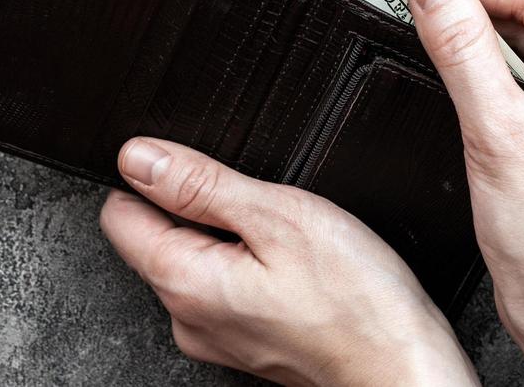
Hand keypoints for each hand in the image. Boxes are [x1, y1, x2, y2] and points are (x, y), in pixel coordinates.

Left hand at [98, 136, 481, 386]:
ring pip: (194, 260)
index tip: (206, 174)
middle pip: (156, 235)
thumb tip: (138, 157)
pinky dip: (250, 264)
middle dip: (198, 206)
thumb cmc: (357, 303)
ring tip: (284, 240)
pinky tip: (293, 266)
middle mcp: (186, 318)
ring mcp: (215, 336)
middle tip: (262, 210)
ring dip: (229, 236)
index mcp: (183, 281)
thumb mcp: (278, 215)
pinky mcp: (244, 343)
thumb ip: (199, 184)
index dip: (158, 177)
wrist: (404, 370)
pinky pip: (224, 286)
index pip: (119, 213)